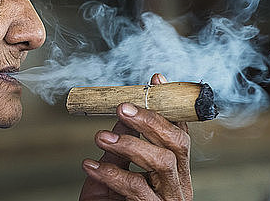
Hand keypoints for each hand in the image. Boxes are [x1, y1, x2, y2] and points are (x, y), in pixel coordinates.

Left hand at [79, 73, 192, 199]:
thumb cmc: (109, 199)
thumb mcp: (115, 164)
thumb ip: (123, 140)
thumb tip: (123, 109)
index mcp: (172, 166)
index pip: (177, 131)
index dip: (168, 105)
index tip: (154, 80)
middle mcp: (177, 182)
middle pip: (177, 144)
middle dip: (151, 120)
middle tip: (121, 107)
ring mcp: (168, 200)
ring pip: (162, 163)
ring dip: (130, 144)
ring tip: (100, 136)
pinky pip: (138, 190)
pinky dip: (112, 174)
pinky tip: (91, 166)